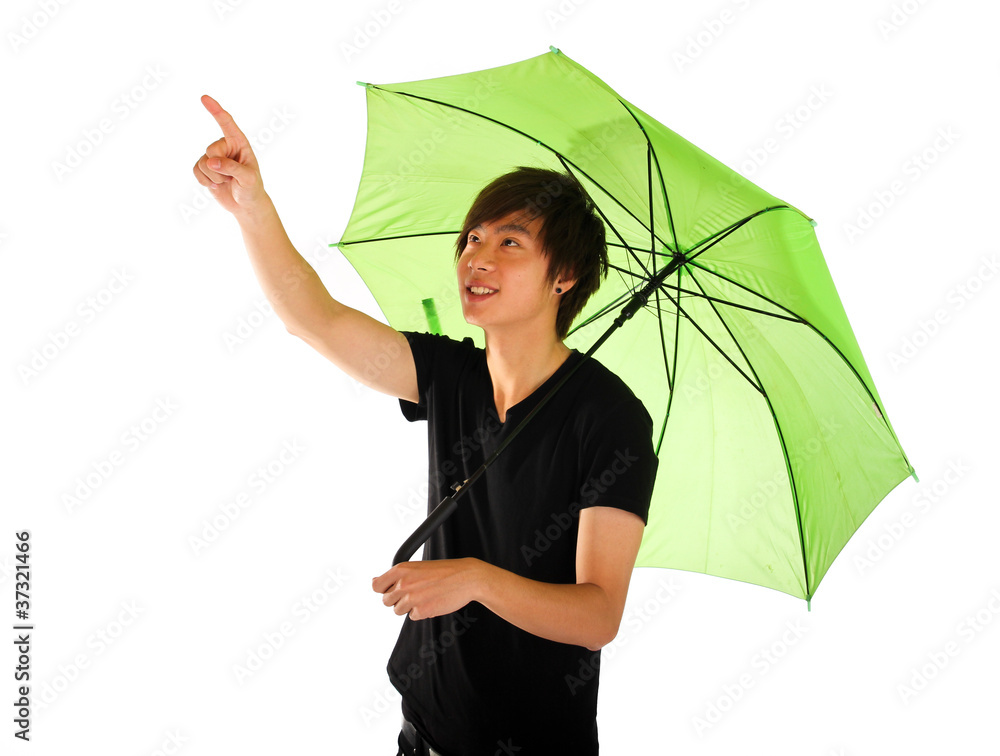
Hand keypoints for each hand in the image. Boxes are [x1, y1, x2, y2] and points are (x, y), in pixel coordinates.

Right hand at [193, 95, 268, 218]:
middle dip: (219, 167)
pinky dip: (205, 182)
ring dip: (214, 177)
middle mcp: (225, 147)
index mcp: (239, 143)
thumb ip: (232, 168)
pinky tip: (216, 185)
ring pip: (202, 163)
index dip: (215, 110)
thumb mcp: (248, 179)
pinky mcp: (204, 168)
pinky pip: (196, 171)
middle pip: (211, 150)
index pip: (227, 123)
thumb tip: (211, 162)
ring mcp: (214, 157)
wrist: (245, 205)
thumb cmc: (252, 189)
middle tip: (231, 177)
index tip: (204, 98)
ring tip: (226, 182)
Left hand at [372, 558, 484, 620]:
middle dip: (398, 599)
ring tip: (425, 596)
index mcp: (401, 570)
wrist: (467, 577)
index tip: (392, 590)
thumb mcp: (417, 567)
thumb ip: (396, 576)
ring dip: (410, 606)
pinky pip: (413, 616)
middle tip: (415, 592)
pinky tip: (432, 601)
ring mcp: (412, 598)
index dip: (383, 590)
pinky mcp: (422, 611)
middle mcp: (403, 583)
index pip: (377, 586)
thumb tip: (375, 581)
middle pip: (386, 601)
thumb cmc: (444, 571)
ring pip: (398, 610)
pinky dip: (422, 612)